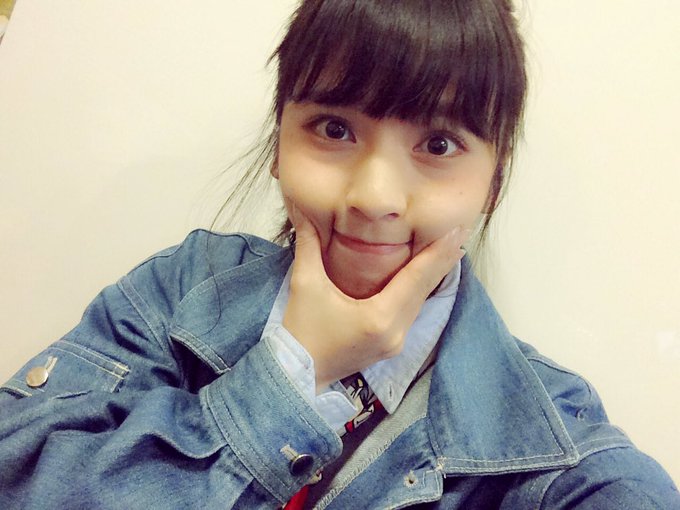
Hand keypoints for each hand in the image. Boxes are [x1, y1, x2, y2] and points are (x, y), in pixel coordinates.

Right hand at [282, 210, 469, 387]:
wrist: (298, 373)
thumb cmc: (301, 330)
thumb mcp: (305, 284)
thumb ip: (309, 245)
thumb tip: (302, 212)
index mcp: (378, 318)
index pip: (415, 278)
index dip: (436, 253)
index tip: (454, 232)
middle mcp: (395, 332)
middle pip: (424, 289)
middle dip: (443, 259)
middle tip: (461, 231)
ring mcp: (396, 341)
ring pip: (421, 301)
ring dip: (435, 274)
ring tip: (451, 249)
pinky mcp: (391, 345)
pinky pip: (412, 312)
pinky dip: (421, 290)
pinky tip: (429, 275)